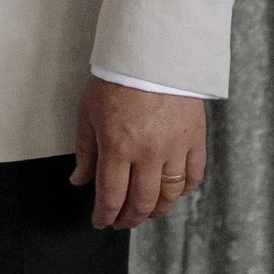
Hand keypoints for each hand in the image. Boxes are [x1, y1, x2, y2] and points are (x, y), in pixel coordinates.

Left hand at [72, 78, 206, 228]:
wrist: (153, 52)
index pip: (111, 196)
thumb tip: (79, 181)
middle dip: (129, 219)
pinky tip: (172, 191)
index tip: (100, 222)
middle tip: (121, 221)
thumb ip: (85, 150)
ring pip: (169, 195)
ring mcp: (175, 148)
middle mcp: (148, 153)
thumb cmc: (117, 79)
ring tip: (145, 212)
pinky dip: (183, 190)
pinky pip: (193, 176)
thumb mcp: (89, 112)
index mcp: (118, 146)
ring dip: (156, 210)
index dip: (105, 215)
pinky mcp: (195, 139)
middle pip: (142, 203)